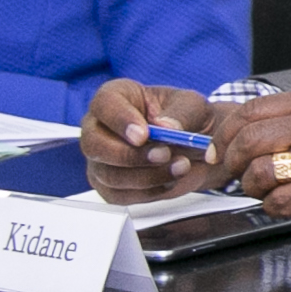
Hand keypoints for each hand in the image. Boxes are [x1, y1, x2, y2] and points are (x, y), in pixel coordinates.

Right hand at [81, 81, 224, 201]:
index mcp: (115, 97)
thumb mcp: (194, 106)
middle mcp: (99, 127)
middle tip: (164, 154)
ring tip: (180, 166)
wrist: (196, 148)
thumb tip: (166, 126)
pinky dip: (148, 192)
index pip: (104, 104)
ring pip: (108, 174)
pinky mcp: (108, 186)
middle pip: (94, 144)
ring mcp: (100, 159)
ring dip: (147, 176)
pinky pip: (119, 195)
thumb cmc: (188, 118)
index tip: (144, 134)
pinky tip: (170, 181)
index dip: (120, 120)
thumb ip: (181, 113)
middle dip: (130, 155)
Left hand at [209, 89, 290, 224]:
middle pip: (248, 140)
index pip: (252, 110)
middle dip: (232, 161)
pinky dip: (272, 206)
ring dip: (252, 187)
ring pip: (258, 173)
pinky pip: (278, 202)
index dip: (227, 132)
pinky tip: (285, 202)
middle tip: (236, 171)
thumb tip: (246, 131)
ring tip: (265, 189)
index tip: (221, 147)